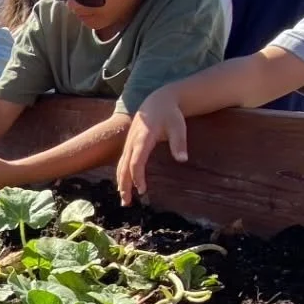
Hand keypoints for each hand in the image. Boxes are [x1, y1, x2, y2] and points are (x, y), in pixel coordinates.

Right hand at [117, 86, 185, 204]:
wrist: (158, 101)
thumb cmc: (170, 115)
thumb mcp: (178, 127)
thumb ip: (179, 143)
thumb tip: (183, 160)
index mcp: (143, 138)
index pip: (136, 161)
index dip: (137, 176)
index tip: (142, 190)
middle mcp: (132, 142)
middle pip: (124, 167)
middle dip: (125, 185)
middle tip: (127, 203)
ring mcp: (128, 144)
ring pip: (121, 166)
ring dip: (121, 183)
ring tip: (125, 200)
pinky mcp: (129, 145)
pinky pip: (122, 163)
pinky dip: (122, 176)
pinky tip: (124, 187)